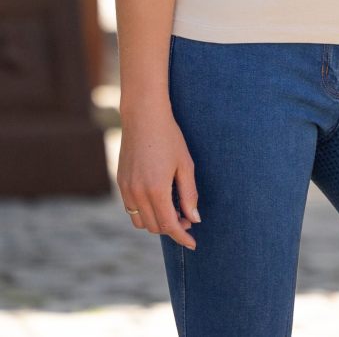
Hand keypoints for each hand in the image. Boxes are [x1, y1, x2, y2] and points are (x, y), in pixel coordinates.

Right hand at [117, 108, 199, 248]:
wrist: (143, 117)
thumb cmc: (169, 138)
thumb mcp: (185, 164)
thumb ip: (189, 194)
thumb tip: (194, 218)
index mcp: (156, 190)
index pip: (169, 225)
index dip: (181, 237)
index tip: (193, 243)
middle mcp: (137, 194)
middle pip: (155, 227)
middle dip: (172, 228)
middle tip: (187, 218)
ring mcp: (126, 189)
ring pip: (141, 221)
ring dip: (157, 222)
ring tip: (174, 210)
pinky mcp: (121, 183)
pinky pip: (132, 209)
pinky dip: (145, 212)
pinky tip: (159, 200)